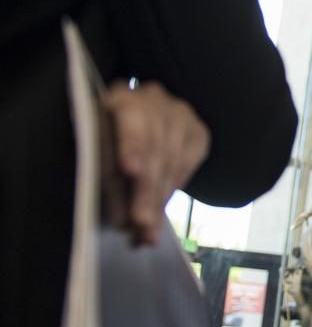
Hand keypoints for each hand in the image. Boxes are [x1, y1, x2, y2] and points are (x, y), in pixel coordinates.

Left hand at [102, 80, 209, 245]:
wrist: (138, 125)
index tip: (131, 170)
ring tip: (149, 229)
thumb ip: (108, 182)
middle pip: (155, 146)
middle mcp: (153, 99)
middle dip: (147, 190)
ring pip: (173, 159)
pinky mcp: (198, 131)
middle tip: (141, 223)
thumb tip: (123, 224)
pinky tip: (161, 207)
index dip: (132, 143)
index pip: (131, 117)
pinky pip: (189, 163)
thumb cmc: (107, 143)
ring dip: (161, 198)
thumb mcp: (98, 155)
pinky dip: (174, 188)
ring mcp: (180, 113)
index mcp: (119, 97)